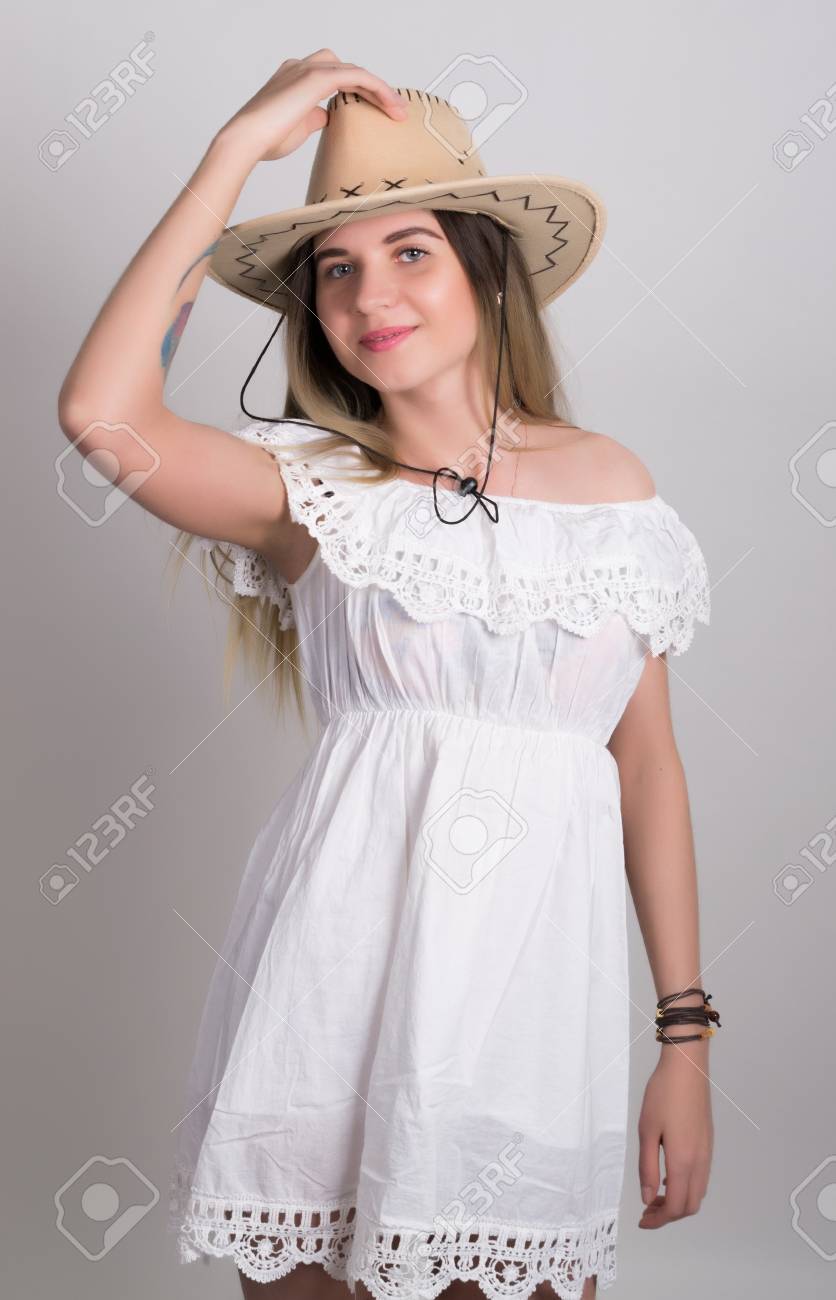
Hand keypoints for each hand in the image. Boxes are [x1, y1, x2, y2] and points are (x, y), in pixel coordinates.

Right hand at [215, 49, 407, 164]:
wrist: (247, 139)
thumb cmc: (265, 139)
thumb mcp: (298, 127)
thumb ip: (315, 117)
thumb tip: (328, 117)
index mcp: (294, 77)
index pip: (334, 76)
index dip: (358, 90)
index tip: (378, 110)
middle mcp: (301, 67)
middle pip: (348, 69)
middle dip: (373, 89)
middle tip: (394, 110)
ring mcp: (308, 69)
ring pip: (355, 70)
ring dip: (379, 89)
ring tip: (397, 109)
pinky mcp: (316, 78)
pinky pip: (357, 76)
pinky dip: (376, 88)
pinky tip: (389, 103)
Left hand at [637, 1047, 713, 1227]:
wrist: (687, 1067)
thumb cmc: (663, 1095)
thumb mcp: (647, 1131)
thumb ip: (648, 1168)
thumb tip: (648, 1198)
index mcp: (684, 1161)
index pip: (676, 1207)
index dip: (659, 1220)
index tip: (643, 1220)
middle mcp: (700, 1161)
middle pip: (690, 1205)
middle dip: (669, 1215)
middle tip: (647, 1211)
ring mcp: (707, 1152)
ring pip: (698, 1192)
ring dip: (679, 1201)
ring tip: (656, 1195)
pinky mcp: (708, 1142)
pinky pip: (701, 1177)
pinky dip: (686, 1187)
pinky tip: (668, 1176)